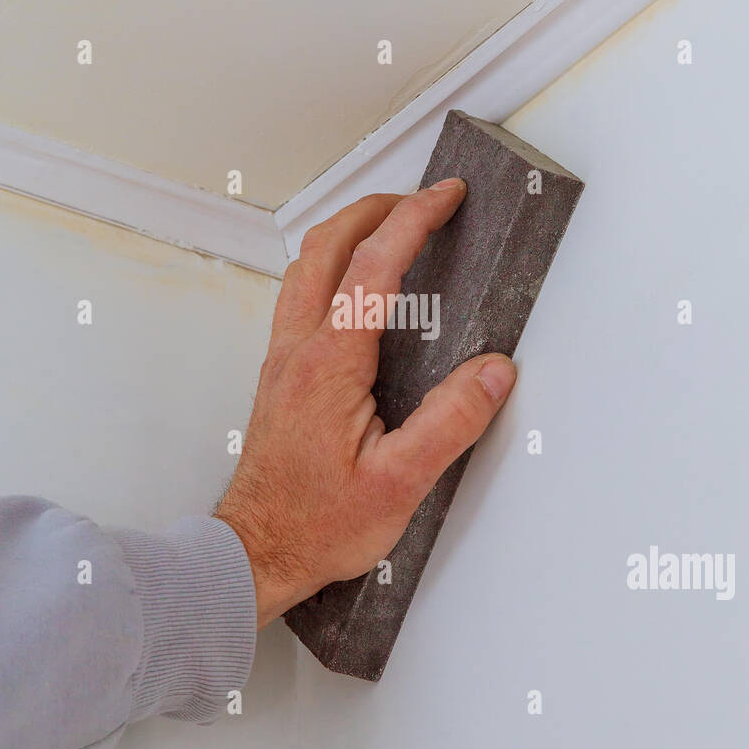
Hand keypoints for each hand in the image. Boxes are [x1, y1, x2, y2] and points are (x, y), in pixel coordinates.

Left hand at [216, 180, 516, 627]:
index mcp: (329, 363)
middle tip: (420, 198)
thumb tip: (493, 372)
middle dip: (375, 207)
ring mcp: (283, 359)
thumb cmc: (315, 524)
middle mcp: (298, 350)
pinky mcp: (280, 375)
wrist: (256, 551)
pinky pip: (301, 296)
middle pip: (326, 245)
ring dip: (347, 233)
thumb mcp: (400, 484)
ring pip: (305, 266)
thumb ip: (450, 423)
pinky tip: (356, 289)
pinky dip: (332, 267)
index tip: (445, 196)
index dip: (414, 219)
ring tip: (390, 227)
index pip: (374, 265)